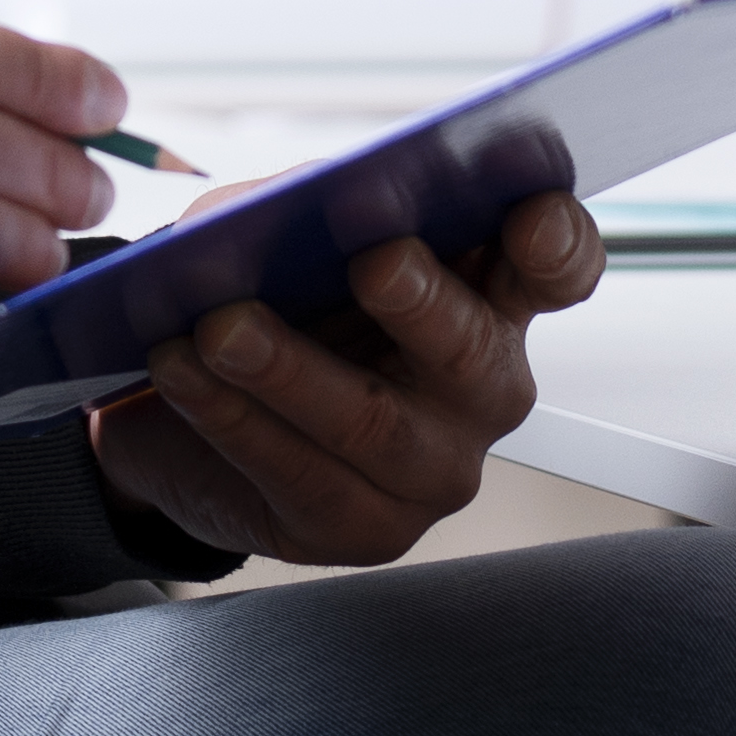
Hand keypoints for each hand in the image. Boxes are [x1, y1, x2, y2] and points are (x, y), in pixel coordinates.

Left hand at [89, 191, 599, 566]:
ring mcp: (434, 467)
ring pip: (374, 422)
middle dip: (423, 302)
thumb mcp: (287, 232)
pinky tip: (180, 372)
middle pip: (474, 349)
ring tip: (222, 328)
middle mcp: (483, 386)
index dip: (556, 243)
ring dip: (291, 368)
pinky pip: (300, 473)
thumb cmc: (268, 296)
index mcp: (489, 293)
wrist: (180, 408)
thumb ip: (304, 208)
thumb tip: (290, 208)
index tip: (526, 217)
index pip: (556, 267)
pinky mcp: (368, 528)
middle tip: (375, 261)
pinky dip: (230, 417)